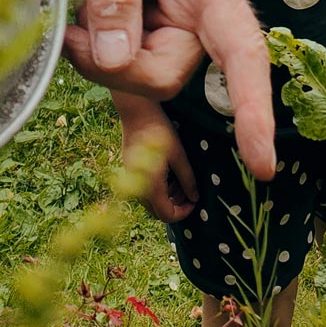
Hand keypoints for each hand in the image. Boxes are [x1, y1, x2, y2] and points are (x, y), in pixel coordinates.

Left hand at [62, 0, 276, 179]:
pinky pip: (134, 77)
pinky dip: (111, 81)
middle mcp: (199, 11)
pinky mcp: (147, 35)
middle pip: (167, 75)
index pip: (241, 49)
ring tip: (72, 20)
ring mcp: (174, 26)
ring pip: (142, 80)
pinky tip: (90, 72)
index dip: (253, 107)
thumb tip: (115, 59)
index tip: (262, 163)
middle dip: (114, 67)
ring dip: (100, 63)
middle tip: (71, 30)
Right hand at [113, 96, 196, 221]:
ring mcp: (130, 179)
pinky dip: (159, 187)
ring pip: (151, 200)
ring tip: (182, 180)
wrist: (137, 111)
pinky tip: (169, 172)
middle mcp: (137, 187)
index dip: (184, 213)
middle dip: (176, 205)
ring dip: (168, 196)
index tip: (195, 202)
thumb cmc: (160, 131)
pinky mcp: (129, 170)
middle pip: (158, 210)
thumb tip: (195, 197)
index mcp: (150, 187)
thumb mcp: (179, 155)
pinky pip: (144, 188)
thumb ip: (188, 179)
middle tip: (190, 190)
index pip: (167, 215)